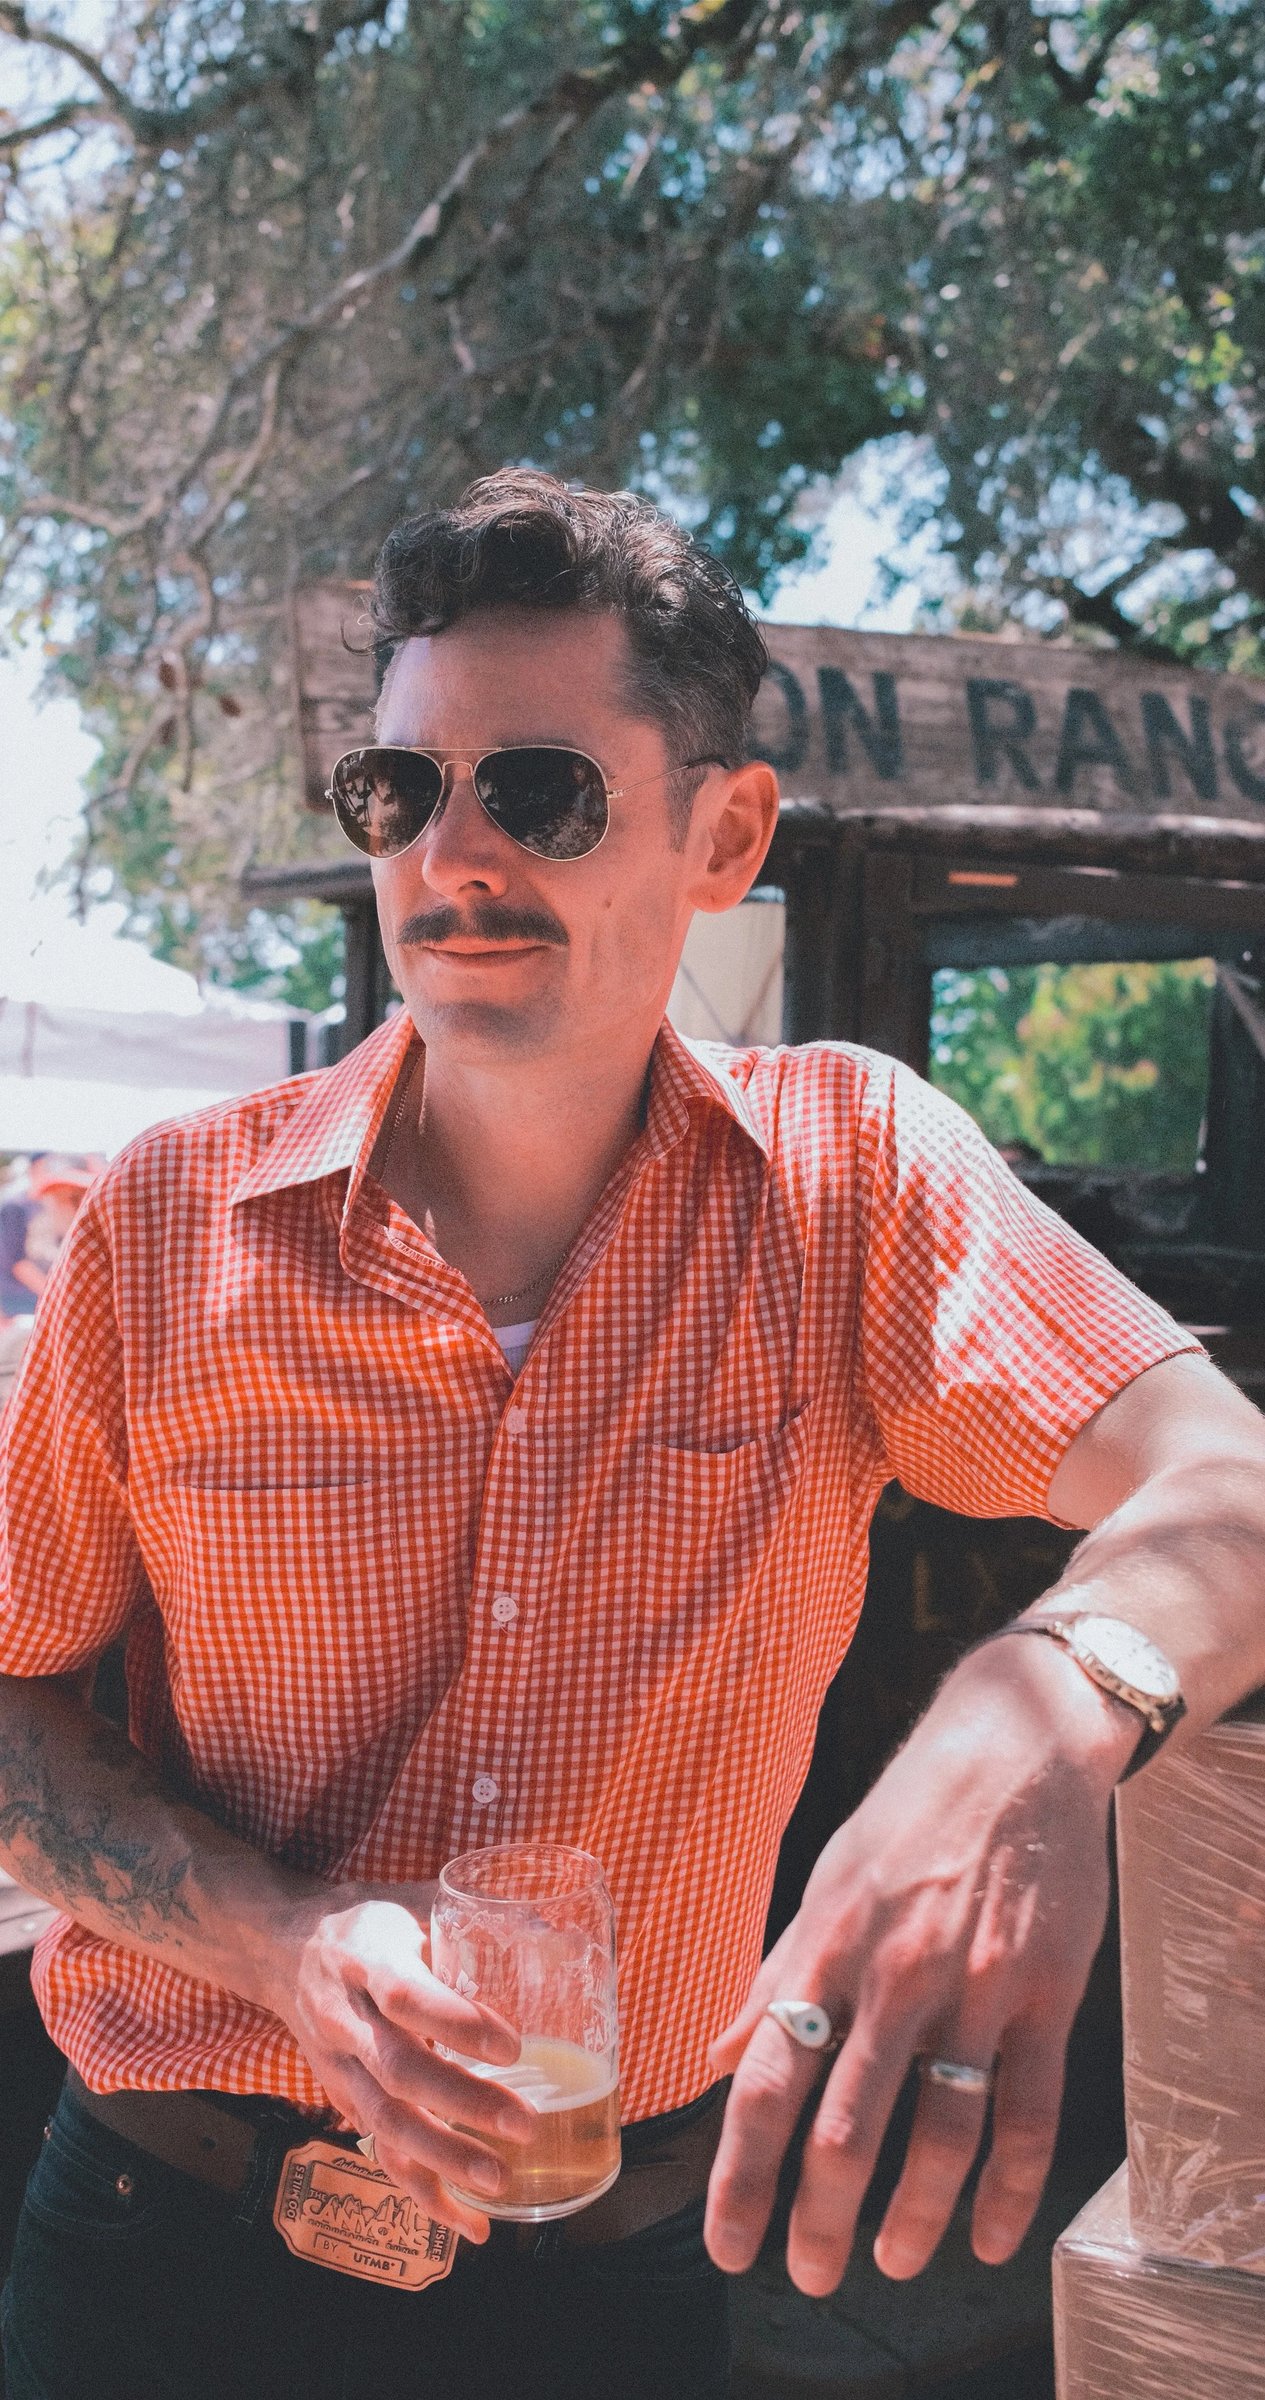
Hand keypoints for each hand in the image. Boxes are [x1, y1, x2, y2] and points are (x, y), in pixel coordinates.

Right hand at [270, 1882, 535, 2241]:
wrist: (280, 1949)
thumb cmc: (364, 1923)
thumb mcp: (407, 1903)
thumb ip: (470, 1918)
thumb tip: (558, 1928)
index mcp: (367, 1959)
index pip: (407, 1997)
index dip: (457, 2023)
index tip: (513, 2045)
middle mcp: (347, 2019)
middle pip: (400, 2072)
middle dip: (462, 2105)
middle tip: (524, 2125)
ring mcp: (340, 2067)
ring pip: (386, 2124)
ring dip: (443, 2160)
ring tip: (499, 2182)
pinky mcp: (344, 2102)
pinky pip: (381, 2156)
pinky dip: (424, 2195)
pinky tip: (470, 2223)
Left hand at [703, 1639, 1133, 2294]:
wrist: (1018, 1746)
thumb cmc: (910, 1812)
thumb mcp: (826, 1878)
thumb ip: (777, 1973)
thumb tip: (718, 2053)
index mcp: (827, 1947)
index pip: (768, 2081)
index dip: (743, 2175)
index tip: (730, 2243)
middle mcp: (893, 1975)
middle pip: (847, 2128)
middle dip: (822, 2218)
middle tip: (810, 2276)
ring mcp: (974, 1988)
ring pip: (940, 2134)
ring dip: (913, 2216)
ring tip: (894, 2263)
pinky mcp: (1046, 1993)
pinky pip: (1028, 2112)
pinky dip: (1010, 2188)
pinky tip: (992, 2235)